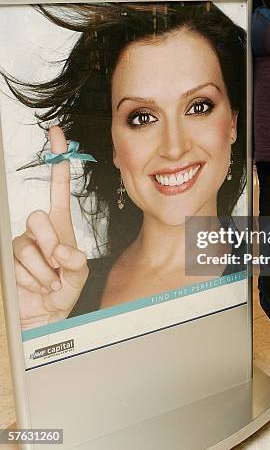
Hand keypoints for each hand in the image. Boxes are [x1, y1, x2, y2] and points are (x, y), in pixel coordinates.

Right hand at [13, 126, 88, 329]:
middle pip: (38, 217)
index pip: (59, 187)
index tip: (56, 135)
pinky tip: (37, 285)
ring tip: (50, 280)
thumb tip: (62, 251)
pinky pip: (19, 262)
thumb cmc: (63, 291)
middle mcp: (39, 230)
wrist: (44, 316)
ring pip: (27, 245)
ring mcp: (22, 244)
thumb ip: (76, 263)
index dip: (58, 161)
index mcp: (60, 225)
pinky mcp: (9, 259)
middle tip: (58, 264)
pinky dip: (33, 278)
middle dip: (50, 243)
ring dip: (42, 269)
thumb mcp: (78, 276)